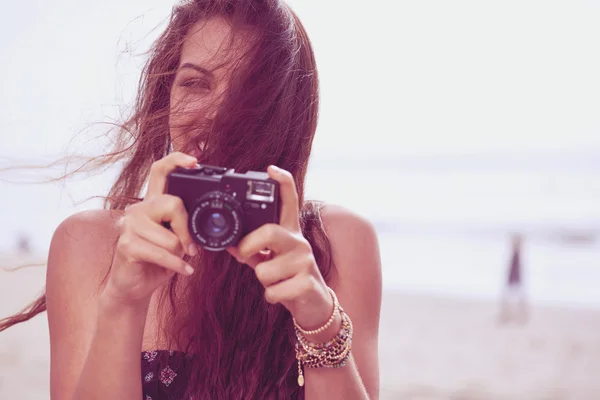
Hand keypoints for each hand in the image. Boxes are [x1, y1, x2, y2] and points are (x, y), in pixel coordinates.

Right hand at [103, 152, 198, 305]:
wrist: (133, 286)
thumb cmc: (157, 260)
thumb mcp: (176, 239)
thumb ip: (185, 225)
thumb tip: (206, 221)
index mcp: (152, 202)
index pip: (160, 170)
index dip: (177, 160)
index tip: (195, 161)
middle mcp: (138, 209)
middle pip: (172, 204)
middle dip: (186, 229)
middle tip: (190, 247)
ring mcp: (130, 226)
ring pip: (171, 237)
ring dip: (180, 254)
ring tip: (179, 260)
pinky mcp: (126, 245)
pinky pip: (162, 254)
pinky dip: (177, 266)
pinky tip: (183, 270)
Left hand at [227, 165, 333, 330]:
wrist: (315, 307)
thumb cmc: (289, 279)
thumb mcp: (270, 261)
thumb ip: (252, 251)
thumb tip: (227, 244)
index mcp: (290, 232)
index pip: (290, 201)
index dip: (282, 183)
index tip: (270, 169)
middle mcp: (299, 242)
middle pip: (270, 232)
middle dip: (249, 246)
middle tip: (244, 256)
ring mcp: (306, 262)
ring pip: (265, 269)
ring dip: (263, 282)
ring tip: (276, 282)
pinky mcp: (307, 283)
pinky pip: (273, 291)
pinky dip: (271, 297)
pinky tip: (283, 295)